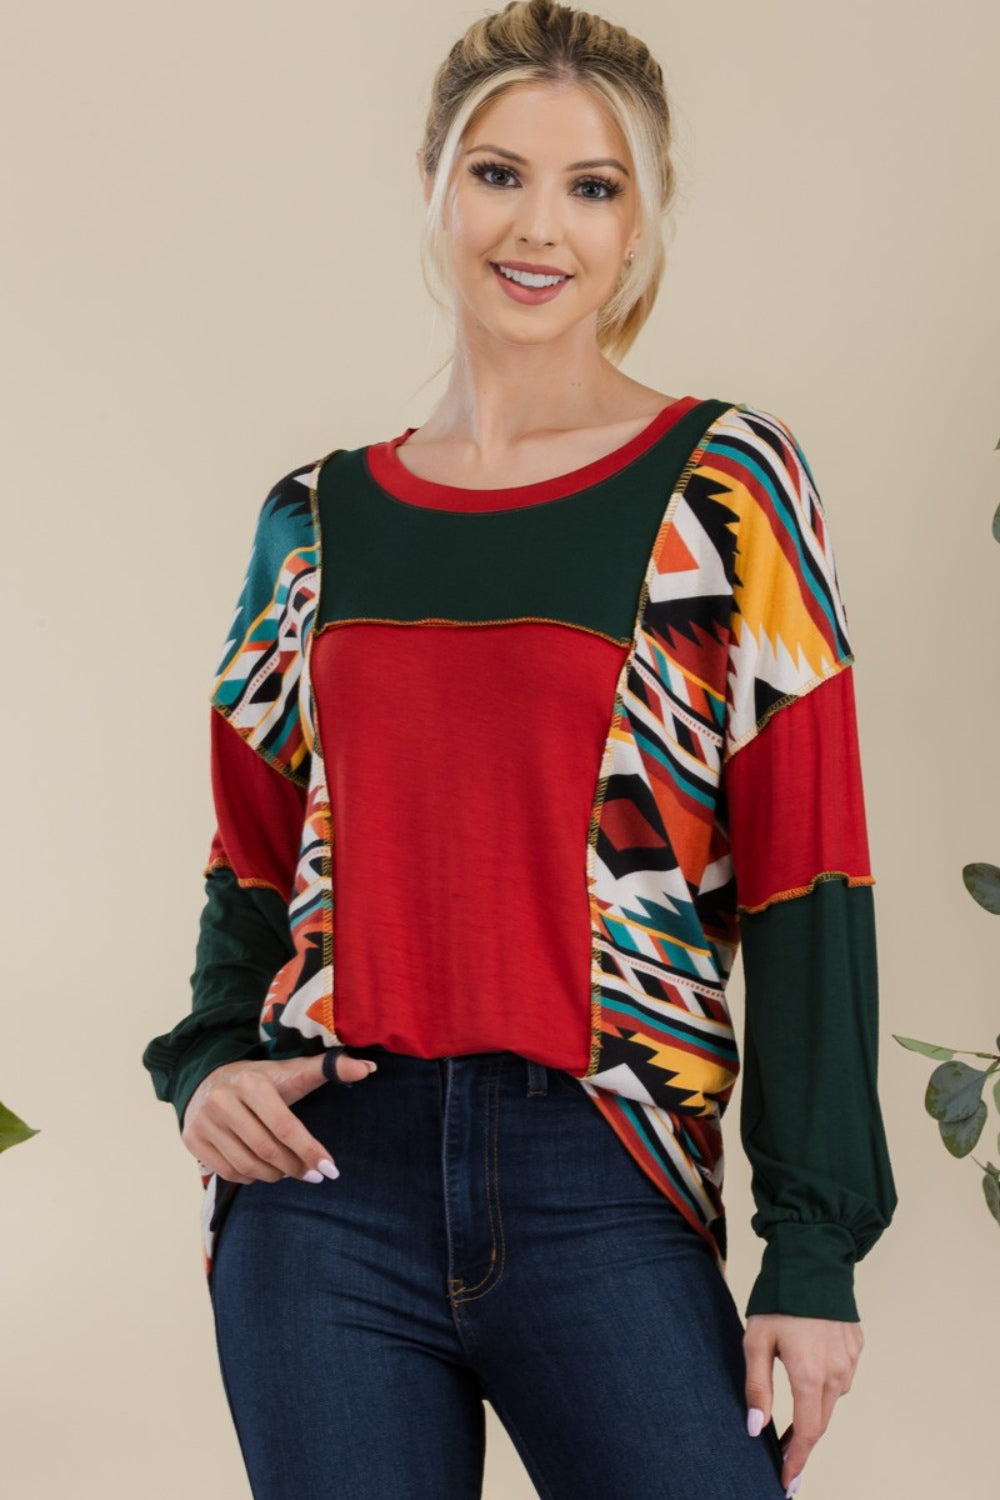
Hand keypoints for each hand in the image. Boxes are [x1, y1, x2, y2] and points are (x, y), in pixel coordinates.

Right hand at [180, 1052, 377, 1184]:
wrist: (208, 1079)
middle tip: (312, 1175)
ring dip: (275, 1175)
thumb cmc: (260, 1081)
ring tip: (289, 1171)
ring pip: (248, 1164)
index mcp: (251, 1082)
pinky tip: (263, 1170)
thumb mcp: (291, 1072)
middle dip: (295, 1167)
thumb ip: (328, 1069)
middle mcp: (223, 1100)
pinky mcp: (192, 1139)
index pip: (285, 1125)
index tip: (331, 1170)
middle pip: (267, 1149)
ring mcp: (204, 1121)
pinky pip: (228, 1172)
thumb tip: (368, 1068)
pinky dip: (251, 1177)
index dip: (310, 1151)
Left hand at [744, 1312, 862, 1495]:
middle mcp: (836, 1374)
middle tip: (785, 1456)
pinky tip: (810, 1372)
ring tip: (793, 1417)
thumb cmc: (779, 1298)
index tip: (788, 1481)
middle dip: (803, 1442)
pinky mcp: (856, 1346)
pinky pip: (841, 1375)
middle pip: (821, 1421)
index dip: (797, 1460)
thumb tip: (756, 1428)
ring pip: (832, 1398)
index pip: (808, 1433)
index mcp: (810, 1375)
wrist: (813, 1257)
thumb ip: (758, 1387)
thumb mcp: (756, 1341)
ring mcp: (850, 1360)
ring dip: (815, 1410)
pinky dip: (826, 1383)